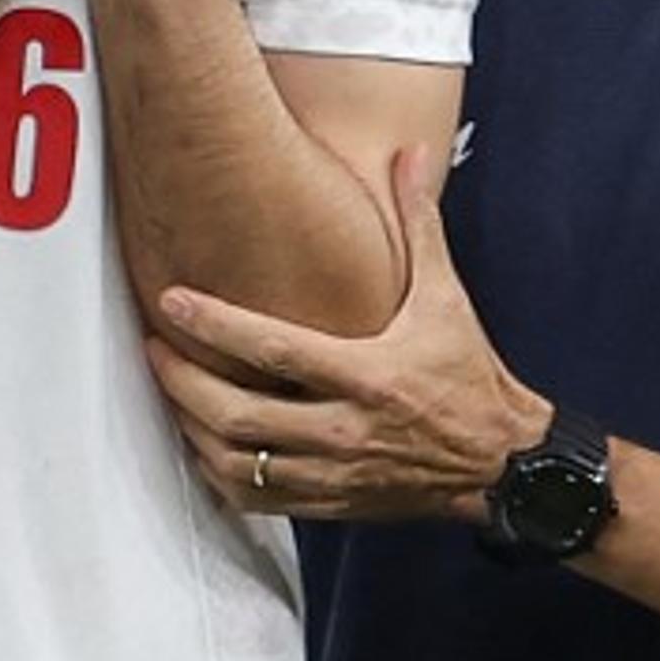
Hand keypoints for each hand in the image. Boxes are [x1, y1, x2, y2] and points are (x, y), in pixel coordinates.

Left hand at [145, 148, 548, 523]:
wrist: (504, 462)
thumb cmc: (469, 378)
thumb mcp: (445, 298)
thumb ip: (419, 224)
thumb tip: (410, 156)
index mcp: (368, 376)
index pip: (272, 350)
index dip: (214, 324)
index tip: (173, 301)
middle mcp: (346, 430)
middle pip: (238, 416)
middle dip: (183, 382)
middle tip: (155, 350)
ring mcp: (336, 475)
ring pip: (240, 465)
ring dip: (193, 431)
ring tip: (170, 395)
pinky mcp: (333, 504)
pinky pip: (260, 500)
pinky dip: (222, 476)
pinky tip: (206, 447)